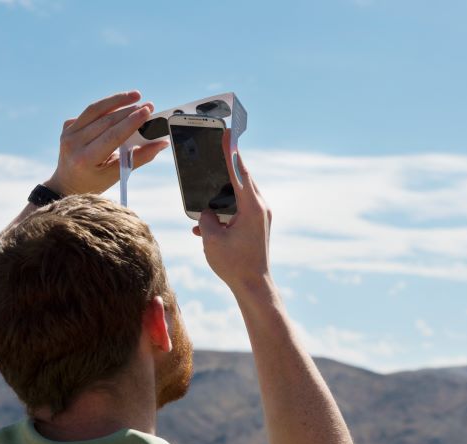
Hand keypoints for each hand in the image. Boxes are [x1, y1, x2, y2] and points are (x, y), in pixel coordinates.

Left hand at [45, 91, 167, 196]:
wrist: (67, 183)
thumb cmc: (95, 182)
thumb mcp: (117, 174)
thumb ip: (140, 157)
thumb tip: (162, 143)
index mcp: (85, 159)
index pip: (112, 135)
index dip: (131, 122)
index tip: (147, 111)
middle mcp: (73, 144)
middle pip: (106, 121)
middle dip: (129, 110)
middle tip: (148, 105)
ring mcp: (68, 133)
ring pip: (96, 109)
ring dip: (118, 101)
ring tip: (135, 96)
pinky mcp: (67, 126)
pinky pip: (90, 112)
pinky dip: (106, 107)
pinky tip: (119, 105)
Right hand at [193, 132, 271, 294]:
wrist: (254, 287)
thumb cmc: (234, 265)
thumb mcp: (211, 240)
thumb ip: (205, 219)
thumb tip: (206, 212)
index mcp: (251, 207)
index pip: (239, 172)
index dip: (230, 152)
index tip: (226, 133)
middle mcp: (260, 208)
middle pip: (243, 179)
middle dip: (228, 165)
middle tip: (218, 147)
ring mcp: (261, 217)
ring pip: (240, 194)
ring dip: (224, 190)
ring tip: (209, 184)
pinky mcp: (257, 226)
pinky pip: (240, 210)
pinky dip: (226, 211)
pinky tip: (207, 224)